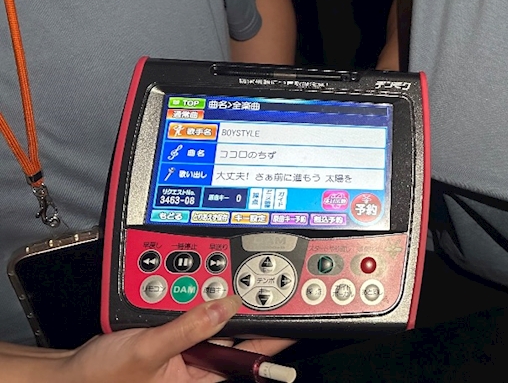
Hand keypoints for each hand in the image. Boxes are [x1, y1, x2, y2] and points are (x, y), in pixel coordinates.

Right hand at [3, 296, 294, 382]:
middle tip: (260, 279)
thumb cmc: (102, 376)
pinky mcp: (172, 337)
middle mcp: (199, 366)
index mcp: (202, 379)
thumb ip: (190, 327)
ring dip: (216, 298)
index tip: (297, 315)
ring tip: (227, 277)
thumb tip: (228, 304)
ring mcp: (186, 350)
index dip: (275, 336)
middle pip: (234, 331)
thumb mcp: (148, 350)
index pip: (250, 355)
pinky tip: (193, 283)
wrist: (66, 375)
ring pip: (213, 318)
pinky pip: (190, 313)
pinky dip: (192, 297)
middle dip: (242, 306)